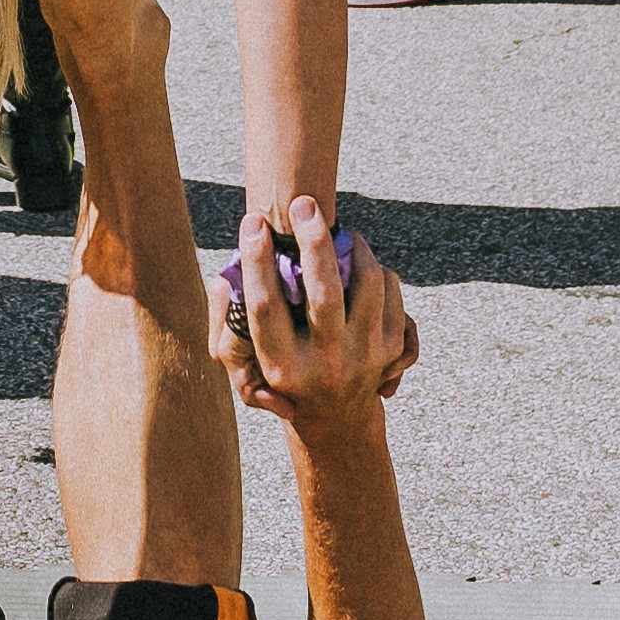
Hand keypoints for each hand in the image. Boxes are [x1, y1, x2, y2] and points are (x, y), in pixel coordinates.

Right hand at [215, 196, 416, 437]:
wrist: (336, 415)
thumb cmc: (282, 371)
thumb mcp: (246, 362)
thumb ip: (230, 320)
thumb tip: (227, 278)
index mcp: (281, 366)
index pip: (266, 306)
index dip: (257, 260)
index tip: (252, 222)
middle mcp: (325, 364)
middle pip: (323, 291)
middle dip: (312, 240)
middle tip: (303, 204)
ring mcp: (364, 356)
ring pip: (367, 281)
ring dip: (353, 245)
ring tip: (339, 234)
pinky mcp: (392, 348)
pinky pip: (390, 286)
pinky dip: (374, 266)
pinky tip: (358, 262)